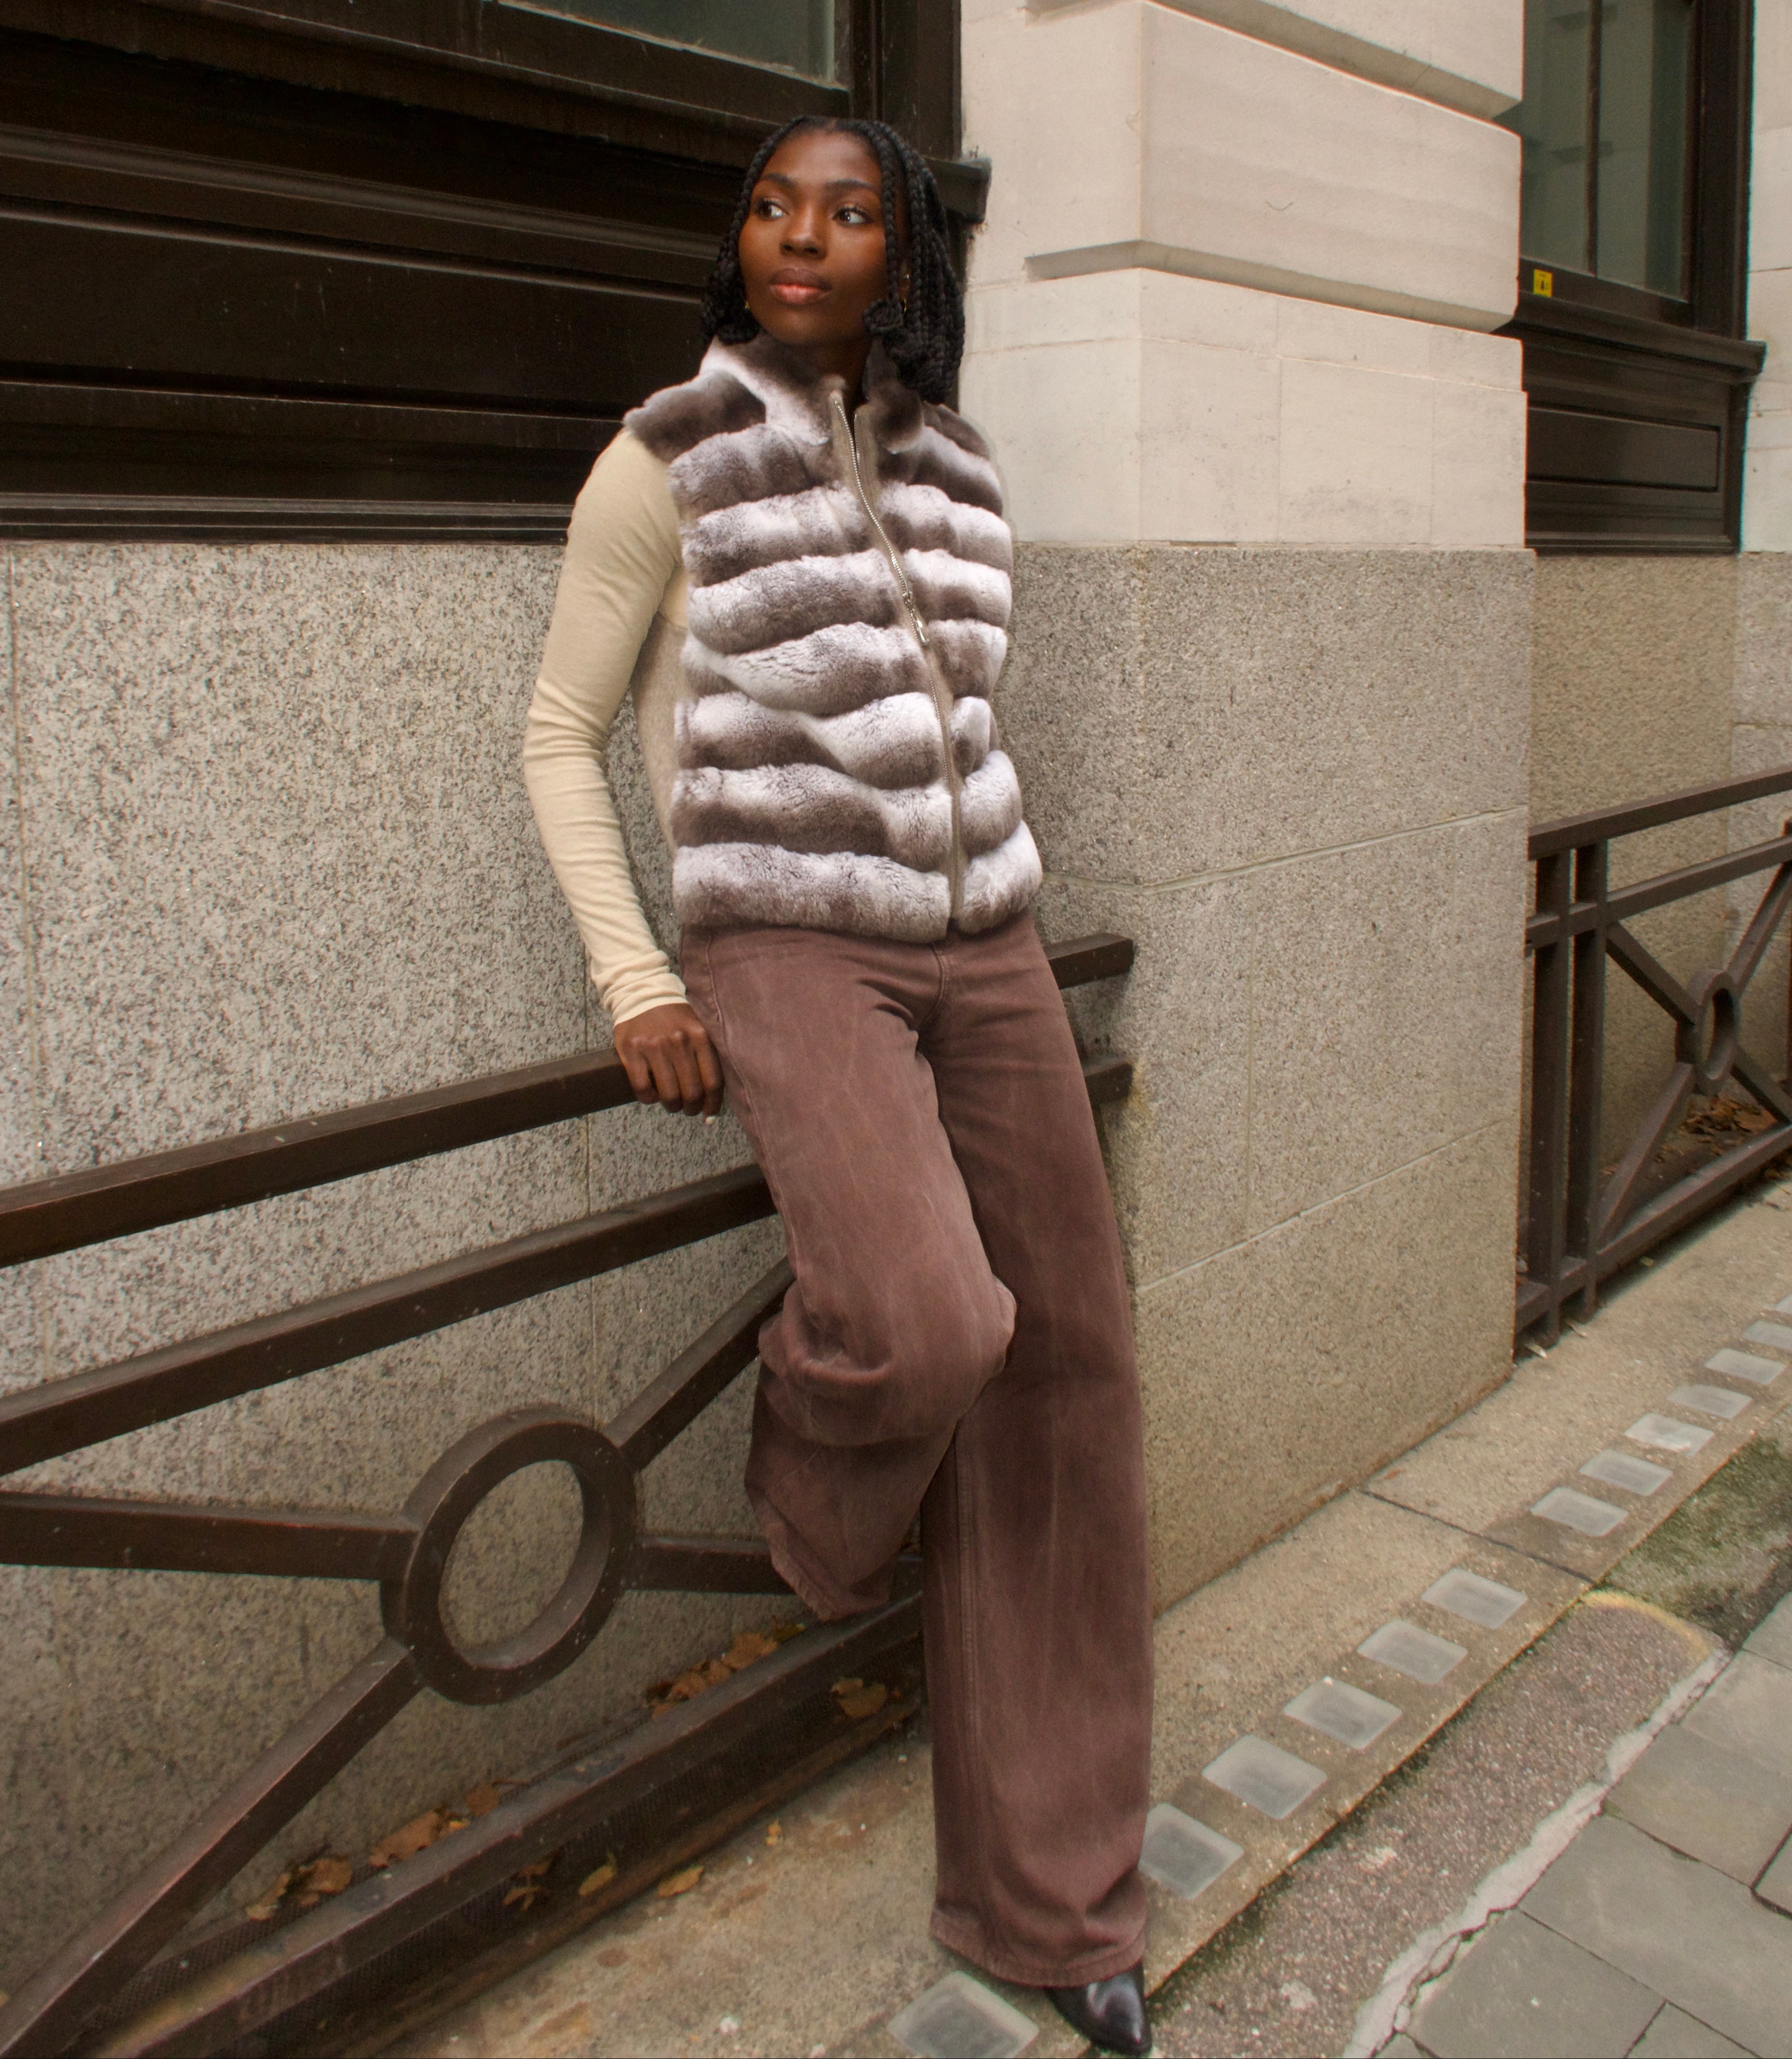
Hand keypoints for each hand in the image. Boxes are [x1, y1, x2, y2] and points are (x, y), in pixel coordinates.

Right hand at [614, 1003, 723, 1117]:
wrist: (641, 993)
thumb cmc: (674, 1016)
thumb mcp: (698, 1027)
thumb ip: (707, 1054)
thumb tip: (713, 1095)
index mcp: (700, 1036)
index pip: (713, 1081)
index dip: (713, 1105)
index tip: (710, 1115)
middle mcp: (679, 1041)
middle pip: (691, 1092)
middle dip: (692, 1108)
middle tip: (689, 1109)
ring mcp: (654, 1046)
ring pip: (668, 1094)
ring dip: (672, 1106)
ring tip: (672, 1104)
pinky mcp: (632, 1050)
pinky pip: (642, 1088)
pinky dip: (649, 1099)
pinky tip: (652, 1095)